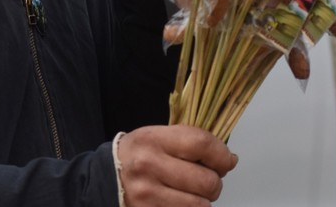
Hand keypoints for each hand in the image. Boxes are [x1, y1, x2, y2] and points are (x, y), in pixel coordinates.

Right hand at [117, 125, 238, 206]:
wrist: (106, 177)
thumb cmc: (139, 154)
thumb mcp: (157, 136)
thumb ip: (191, 141)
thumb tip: (230, 159)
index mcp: (153, 140)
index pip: (201, 144)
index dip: (222, 155)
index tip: (226, 160)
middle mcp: (148, 166)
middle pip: (206, 180)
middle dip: (215, 182)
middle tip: (208, 179)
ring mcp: (147, 194)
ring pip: (200, 205)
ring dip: (204, 200)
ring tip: (194, 192)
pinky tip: (182, 201)